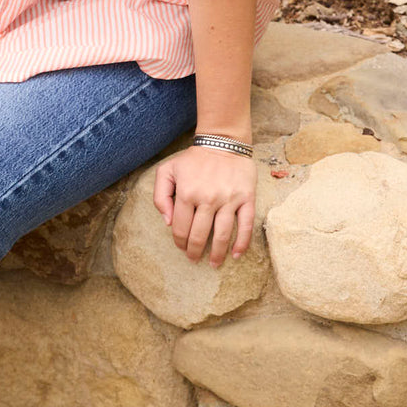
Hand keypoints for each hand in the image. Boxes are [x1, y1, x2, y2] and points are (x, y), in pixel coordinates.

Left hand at [153, 145, 256, 266]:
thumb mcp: (168, 170)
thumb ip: (160, 195)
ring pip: (222, 235)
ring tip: (214, 264)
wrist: (223, 141)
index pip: (180, 227)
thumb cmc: (193, 159)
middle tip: (194, 259)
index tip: (182, 247)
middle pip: (199, 235)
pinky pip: (246, 226)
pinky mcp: (246, 198)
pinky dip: (242, 243)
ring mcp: (228, 200)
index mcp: (187, 193)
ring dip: (217, 254)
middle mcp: (207, 198)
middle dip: (194, 251)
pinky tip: (236, 255)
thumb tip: (167, 222)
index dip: (179, 241)